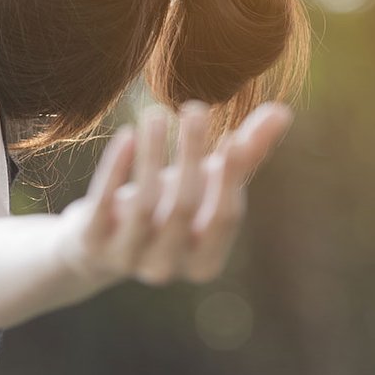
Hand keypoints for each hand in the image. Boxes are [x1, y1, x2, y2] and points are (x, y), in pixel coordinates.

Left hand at [57, 99, 294, 285]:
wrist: (100, 242)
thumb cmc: (166, 208)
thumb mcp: (206, 186)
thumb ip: (245, 155)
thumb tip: (283, 111)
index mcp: (205, 261)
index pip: (225, 217)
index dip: (231, 177)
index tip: (234, 135)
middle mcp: (168, 267)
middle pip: (184, 207)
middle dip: (191, 155)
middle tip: (195, 108)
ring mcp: (127, 259)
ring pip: (145, 204)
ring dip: (152, 155)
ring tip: (155, 114)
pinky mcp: (91, 244)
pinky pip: (104, 205)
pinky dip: (115, 168)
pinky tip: (127, 135)